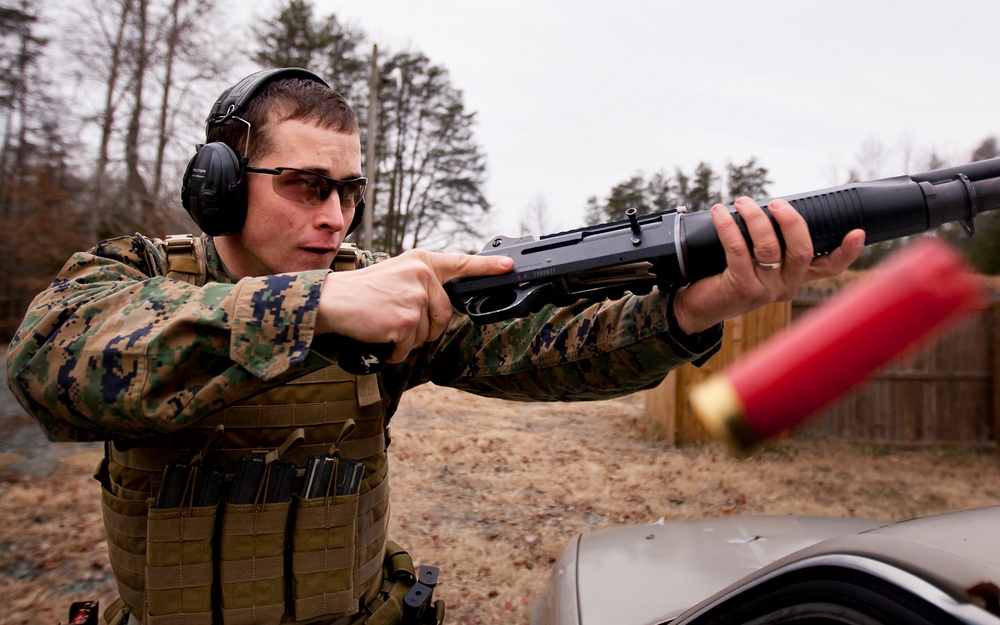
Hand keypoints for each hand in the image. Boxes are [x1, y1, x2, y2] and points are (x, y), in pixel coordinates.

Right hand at [317, 249, 512, 362]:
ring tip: (383, 322)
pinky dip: (394, 350)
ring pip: (426, 334)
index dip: (487, 266)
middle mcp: (423, 276)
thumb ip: (423, 282)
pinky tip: (379, 335)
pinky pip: (409, 347)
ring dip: (406, 339)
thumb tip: (444, 304)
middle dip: (424, 327)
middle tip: (397, 318)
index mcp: (422, 262)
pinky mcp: (406, 321)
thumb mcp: (397, 273)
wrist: (331, 300)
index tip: (509, 265)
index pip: (461, 264)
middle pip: (444, 316)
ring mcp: (416, 298)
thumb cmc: (362, 291)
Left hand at [672, 197, 865, 334]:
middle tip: (774, 202)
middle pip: (801, 251)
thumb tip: (773, 204)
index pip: (829, 267)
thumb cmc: (729, 274)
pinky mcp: (741, 288)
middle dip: (790, 221)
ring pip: (769, 248)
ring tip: (742, 202)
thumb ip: (772, 241)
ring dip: (755, 218)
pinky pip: (738, 250)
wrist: (699, 305)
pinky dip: (728, 226)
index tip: (857, 232)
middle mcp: (786, 286)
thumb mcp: (757, 261)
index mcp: (795, 277)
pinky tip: (719, 213)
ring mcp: (765, 290)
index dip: (846, 252)